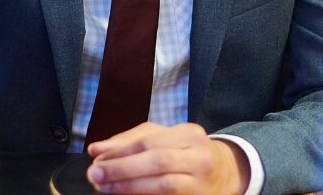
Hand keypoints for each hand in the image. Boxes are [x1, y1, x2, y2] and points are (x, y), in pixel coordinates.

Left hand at [85, 122, 249, 194]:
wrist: (226, 174)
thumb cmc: (187, 154)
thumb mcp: (163, 138)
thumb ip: (129, 141)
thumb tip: (97, 149)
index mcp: (189, 134)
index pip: (148, 140)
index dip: (119, 150)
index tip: (95, 158)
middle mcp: (200, 156)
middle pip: (157, 160)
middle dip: (122, 168)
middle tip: (95, 174)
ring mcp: (202, 181)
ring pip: (165, 185)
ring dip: (130, 187)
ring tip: (105, 187)